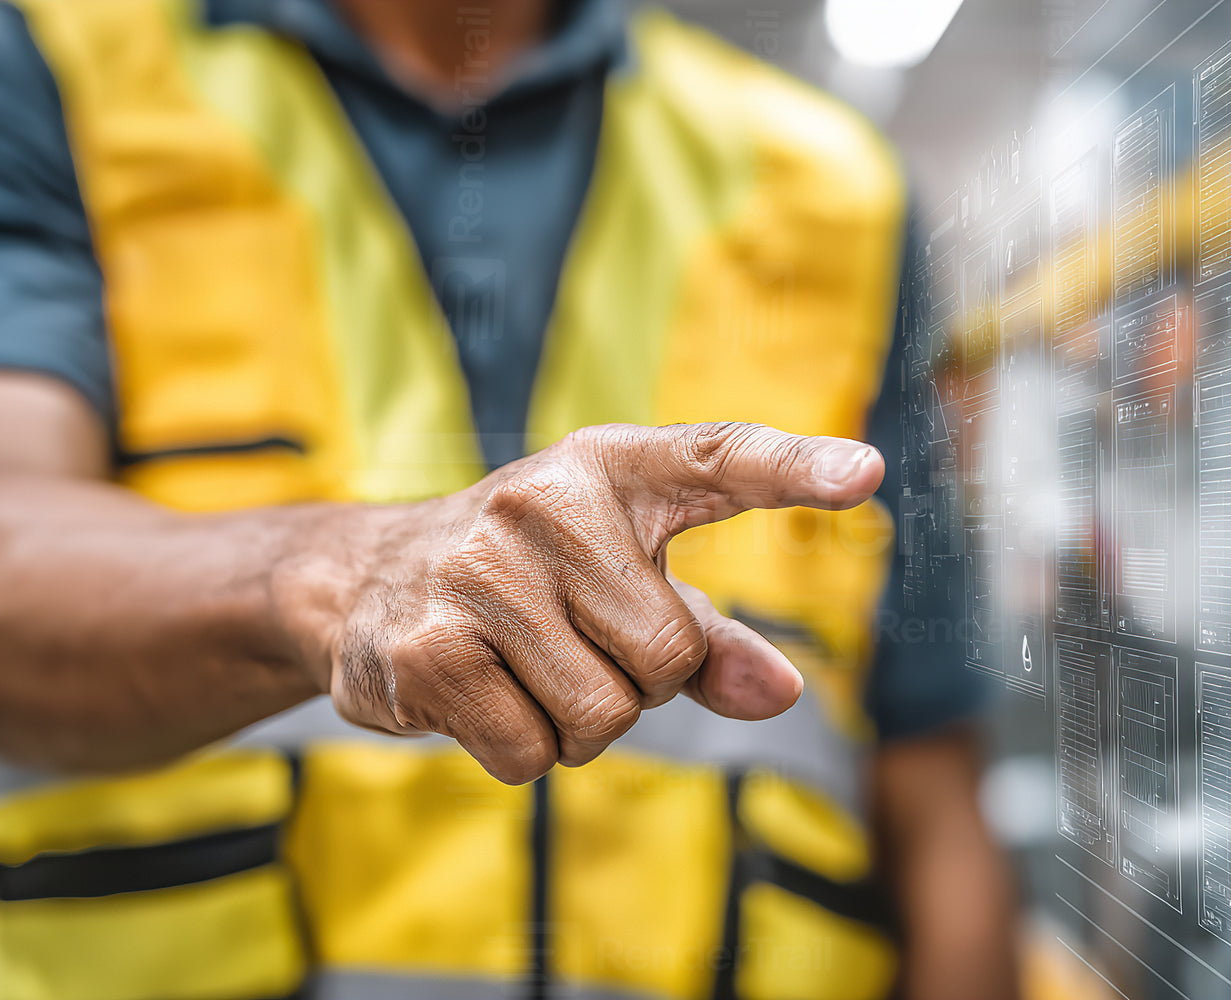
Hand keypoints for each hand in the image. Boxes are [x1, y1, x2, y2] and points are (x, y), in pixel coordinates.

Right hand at [284, 423, 883, 782]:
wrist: (365, 577)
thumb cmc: (531, 577)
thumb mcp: (621, 582)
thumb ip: (708, 639)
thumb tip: (784, 692)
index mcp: (612, 469)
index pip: (720, 458)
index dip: (796, 467)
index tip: (866, 473)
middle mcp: (545, 503)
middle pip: (667, 657)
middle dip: (638, 682)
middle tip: (576, 642)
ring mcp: (478, 573)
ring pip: (603, 718)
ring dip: (580, 725)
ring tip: (528, 667)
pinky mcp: (427, 649)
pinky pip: (531, 755)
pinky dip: (521, 751)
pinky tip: (481, 693)